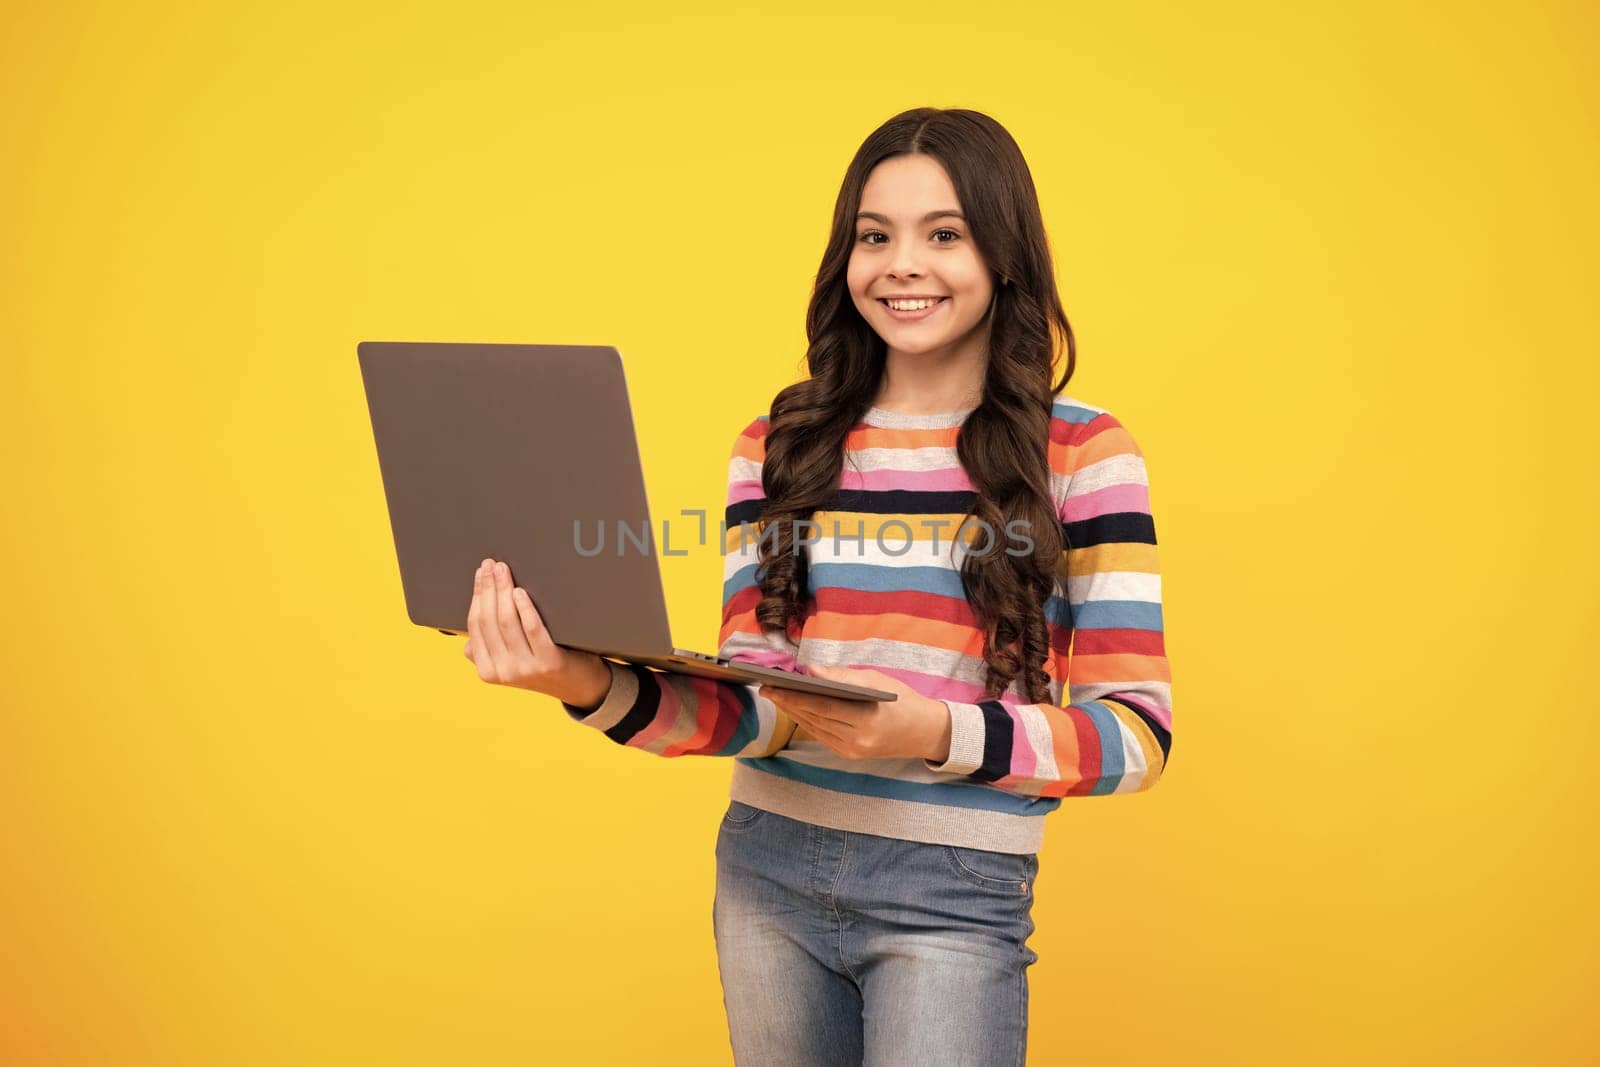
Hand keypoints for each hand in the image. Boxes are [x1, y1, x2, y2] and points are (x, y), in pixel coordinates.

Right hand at [463, 558, 610, 705]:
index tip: (481, 573)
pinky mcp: (548, 663)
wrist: (579, 687)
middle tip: (491, 565)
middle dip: (488, 588)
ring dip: (503, 591)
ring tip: (505, 571)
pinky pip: (532, 629)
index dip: (477, 595)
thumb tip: (471, 626)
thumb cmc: (543, 664)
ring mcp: (525, 669)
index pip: (475, 625)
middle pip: (489, 620)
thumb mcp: (509, 661)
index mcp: (487, 670)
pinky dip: (525, 608)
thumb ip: (489, 648)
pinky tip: (521, 592)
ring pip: (507, 622)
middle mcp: (503, 671)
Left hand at [758, 666, 951, 762]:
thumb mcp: (876, 680)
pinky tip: (795, 709)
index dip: (793, 696)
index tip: (772, 685)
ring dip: (793, 712)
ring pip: (814, 728)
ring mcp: (852, 751)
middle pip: (813, 718)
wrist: (924, 732)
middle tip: (765, 688)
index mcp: (865, 719)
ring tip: (775, 696)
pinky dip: (807, 721)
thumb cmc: (901, 700)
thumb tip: (811, 671)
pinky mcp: (850, 755)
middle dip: (787, 702)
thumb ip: (842, 677)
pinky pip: (822, 736)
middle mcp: (857, 740)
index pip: (821, 706)